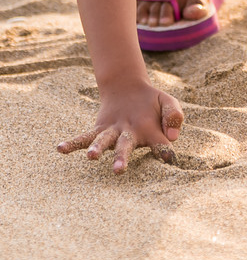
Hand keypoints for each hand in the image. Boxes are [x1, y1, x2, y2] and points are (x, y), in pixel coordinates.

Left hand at [57, 83, 183, 174]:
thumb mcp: (168, 102)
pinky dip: (73, 143)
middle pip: (125, 149)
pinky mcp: (99, 128)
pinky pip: (85, 136)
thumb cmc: (152, 102)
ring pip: (105, 142)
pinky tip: (60, 148)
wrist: (129, 89)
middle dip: (121, 160)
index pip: (160, 146)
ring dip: (98, 149)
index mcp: (152, 135)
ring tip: (91, 156)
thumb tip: (173, 136)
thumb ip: (174, 115)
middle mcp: (131, 138)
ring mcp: (113, 134)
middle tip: (118, 171)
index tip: (167, 159)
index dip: (163, 152)